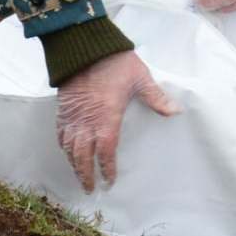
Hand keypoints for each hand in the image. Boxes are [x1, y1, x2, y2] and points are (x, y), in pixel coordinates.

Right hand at [55, 50, 181, 191]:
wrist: (84, 47)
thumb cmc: (115, 63)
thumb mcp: (141, 79)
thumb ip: (156, 98)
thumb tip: (176, 111)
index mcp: (107, 118)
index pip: (106, 151)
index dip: (107, 168)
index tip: (109, 181)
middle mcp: (87, 122)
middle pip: (83, 156)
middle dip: (86, 174)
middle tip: (90, 188)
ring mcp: (72, 116)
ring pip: (69, 147)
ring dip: (73, 164)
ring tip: (79, 176)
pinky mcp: (62, 108)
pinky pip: (60, 132)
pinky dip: (63, 146)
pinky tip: (67, 151)